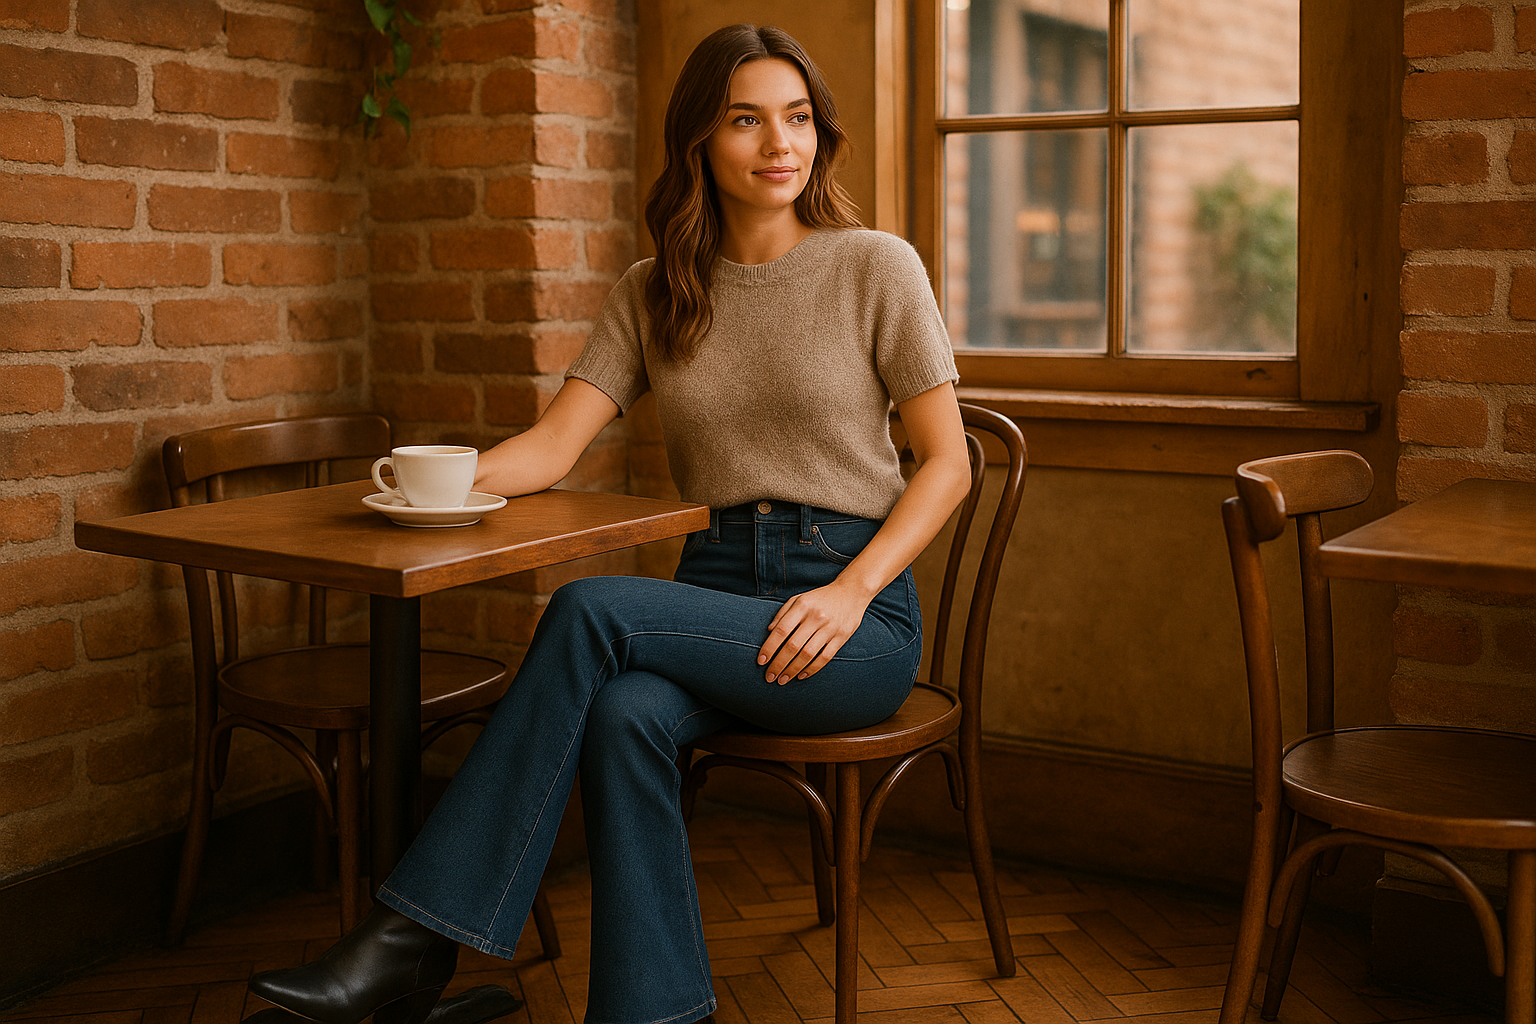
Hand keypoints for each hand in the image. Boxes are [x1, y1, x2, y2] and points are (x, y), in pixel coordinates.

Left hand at [757, 579, 872, 683]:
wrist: (851, 592)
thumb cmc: (820, 598)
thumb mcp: (799, 599)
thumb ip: (783, 613)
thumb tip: (768, 632)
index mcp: (802, 606)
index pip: (781, 630)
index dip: (769, 648)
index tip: (761, 661)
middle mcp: (816, 617)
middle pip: (793, 646)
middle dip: (778, 664)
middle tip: (769, 676)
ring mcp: (830, 628)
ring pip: (808, 654)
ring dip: (793, 670)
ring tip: (782, 680)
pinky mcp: (842, 637)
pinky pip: (825, 657)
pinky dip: (812, 669)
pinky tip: (801, 675)